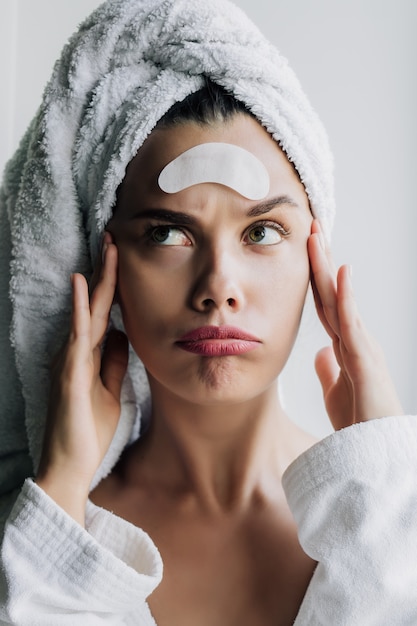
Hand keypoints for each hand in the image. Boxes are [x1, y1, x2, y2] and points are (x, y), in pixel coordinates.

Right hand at [36, 233, 127, 524]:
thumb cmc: (89, 430)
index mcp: (90, 355)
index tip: (123, 257)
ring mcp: (71, 359)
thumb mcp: (110, 390)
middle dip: (108, 271)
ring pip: (89, 311)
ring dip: (99, 279)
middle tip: (115, 236)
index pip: (105, 312)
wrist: (70, 465)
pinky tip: (83, 284)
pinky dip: (81, 308)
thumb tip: (125, 337)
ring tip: (107, 246)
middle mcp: (78, 351)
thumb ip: (115, 363)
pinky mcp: (69, 372)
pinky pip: (78, 335)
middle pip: (98, 304)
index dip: (114, 285)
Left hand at [308, 220, 402, 430]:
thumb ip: (328, 368)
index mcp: (345, 344)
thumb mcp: (335, 390)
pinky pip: (352, 322)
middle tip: (311, 227)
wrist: (374, 453)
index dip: (314, 276)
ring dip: (328, 266)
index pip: (326, 302)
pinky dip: (346, 296)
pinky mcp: (366, 359)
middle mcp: (355, 338)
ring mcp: (362, 345)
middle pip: (333, 292)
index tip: (305, 250)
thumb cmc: (359, 422)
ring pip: (341, 298)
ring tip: (318, 236)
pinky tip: (340, 271)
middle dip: (320, 259)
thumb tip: (319, 352)